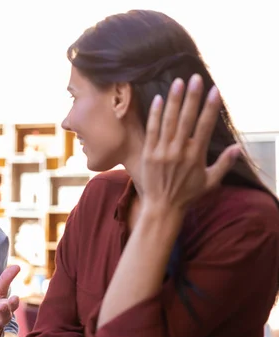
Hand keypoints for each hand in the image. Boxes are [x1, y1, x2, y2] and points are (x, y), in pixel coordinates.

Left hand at [141, 74, 240, 211]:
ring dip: (174, 100)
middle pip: (187, 118)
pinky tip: (159, 99)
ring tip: (178, 82)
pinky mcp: (148, 153)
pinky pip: (152, 130)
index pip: (205, 126)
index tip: (214, 90)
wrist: (162, 208)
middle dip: (192, 97)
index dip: (210, 107)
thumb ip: (224, 164)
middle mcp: (180, 151)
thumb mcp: (210, 182)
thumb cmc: (187, 195)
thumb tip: (238, 148)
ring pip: (169, 121)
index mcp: (196, 155)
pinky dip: (155, 114)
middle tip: (195, 78)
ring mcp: (162, 151)